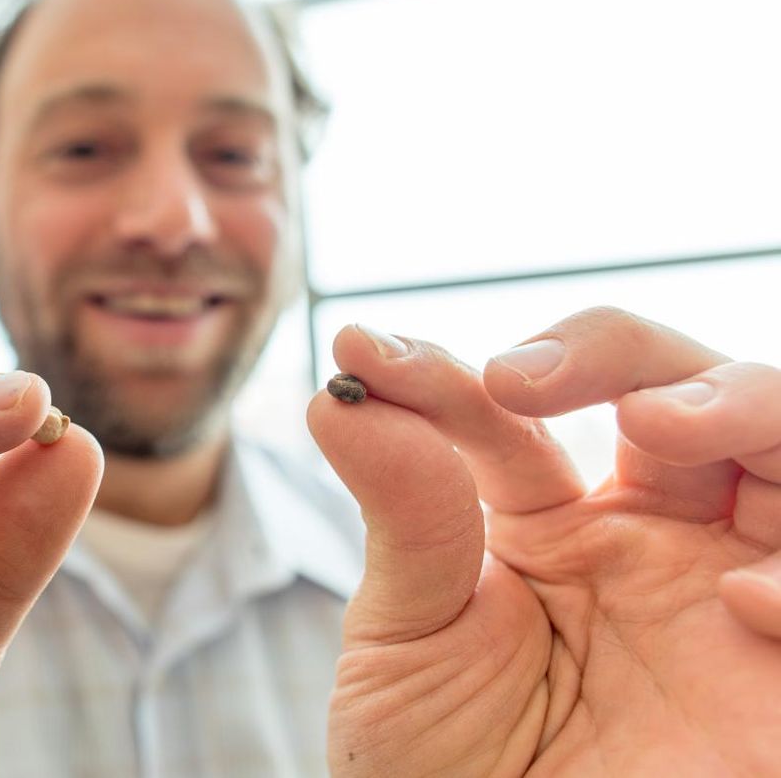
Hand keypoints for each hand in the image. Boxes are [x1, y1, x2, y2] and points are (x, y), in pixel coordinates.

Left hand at [308, 307, 780, 776]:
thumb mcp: (408, 640)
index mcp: (554, 527)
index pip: (518, 413)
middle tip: (519, 376)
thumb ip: (404, 516)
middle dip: (615, 349)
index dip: (444, 375)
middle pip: (679, 384)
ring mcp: (732, 596)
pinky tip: (743, 603)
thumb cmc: (446, 772)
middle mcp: (657, 543)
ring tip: (655, 422)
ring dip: (735, 400)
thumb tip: (342, 395)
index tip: (364, 355)